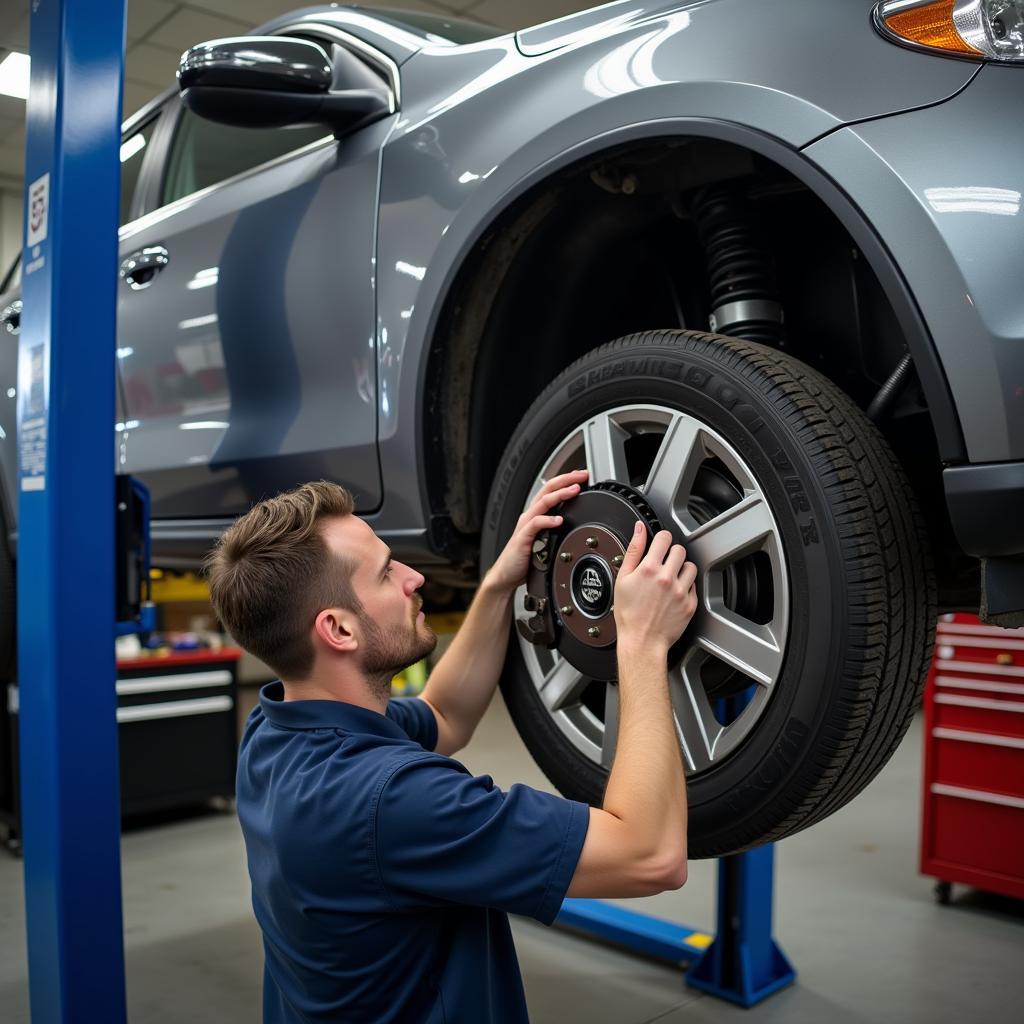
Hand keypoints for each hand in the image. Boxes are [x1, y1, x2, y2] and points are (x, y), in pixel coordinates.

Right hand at [486, 470, 589, 592]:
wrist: (506, 574)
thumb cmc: (525, 559)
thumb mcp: (544, 540)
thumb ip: (555, 529)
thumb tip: (573, 523)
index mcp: (535, 514)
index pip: (551, 490)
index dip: (566, 480)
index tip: (581, 476)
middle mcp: (530, 516)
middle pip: (547, 490)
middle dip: (566, 480)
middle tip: (582, 475)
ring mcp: (525, 525)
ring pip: (543, 502)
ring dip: (560, 494)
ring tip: (574, 490)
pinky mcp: (523, 538)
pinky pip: (535, 524)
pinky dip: (547, 520)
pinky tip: (558, 520)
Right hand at [614, 525, 697, 651]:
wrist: (642, 641)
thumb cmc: (629, 615)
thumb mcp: (622, 579)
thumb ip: (633, 550)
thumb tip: (638, 529)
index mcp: (649, 569)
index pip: (664, 538)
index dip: (661, 539)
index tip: (659, 544)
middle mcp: (667, 578)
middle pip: (679, 550)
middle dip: (671, 553)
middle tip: (664, 563)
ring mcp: (681, 591)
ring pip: (690, 566)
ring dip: (682, 568)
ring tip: (671, 577)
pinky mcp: (690, 603)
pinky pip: (694, 585)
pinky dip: (686, 586)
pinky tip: (674, 592)